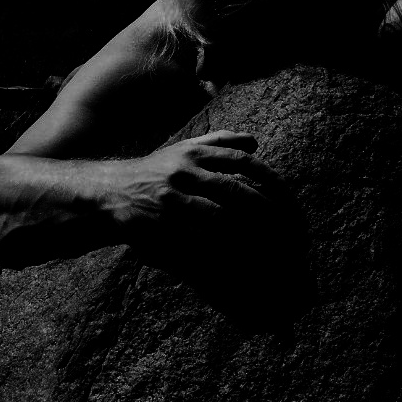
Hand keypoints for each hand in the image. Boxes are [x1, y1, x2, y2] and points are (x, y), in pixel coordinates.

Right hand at [107, 130, 279, 244]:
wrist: (112, 193)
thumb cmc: (156, 171)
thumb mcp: (183, 149)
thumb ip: (219, 142)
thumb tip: (255, 141)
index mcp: (194, 153)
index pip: (242, 161)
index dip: (270, 178)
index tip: (289, 197)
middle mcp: (184, 173)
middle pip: (234, 190)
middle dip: (266, 210)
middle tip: (289, 227)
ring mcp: (171, 200)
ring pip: (218, 217)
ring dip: (248, 234)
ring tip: (274, 247)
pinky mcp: (162, 225)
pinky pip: (198, 240)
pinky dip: (222, 250)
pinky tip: (243, 260)